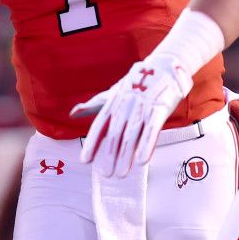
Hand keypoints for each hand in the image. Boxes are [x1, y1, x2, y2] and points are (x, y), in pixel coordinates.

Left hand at [71, 53, 192, 176]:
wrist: (165, 65)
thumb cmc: (137, 82)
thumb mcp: (114, 91)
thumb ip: (94, 104)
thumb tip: (73, 113)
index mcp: (114, 101)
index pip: (100, 125)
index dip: (93, 143)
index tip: (85, 160)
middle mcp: (126, 105)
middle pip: (115, 133)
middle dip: (109, 155)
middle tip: (105, 174)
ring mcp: (143, 106)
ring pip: (133, 134)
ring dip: (126, 156)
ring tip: (121, 174)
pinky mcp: (160, 108)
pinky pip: (152, 129)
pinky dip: (147, 144)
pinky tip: (142, 160)